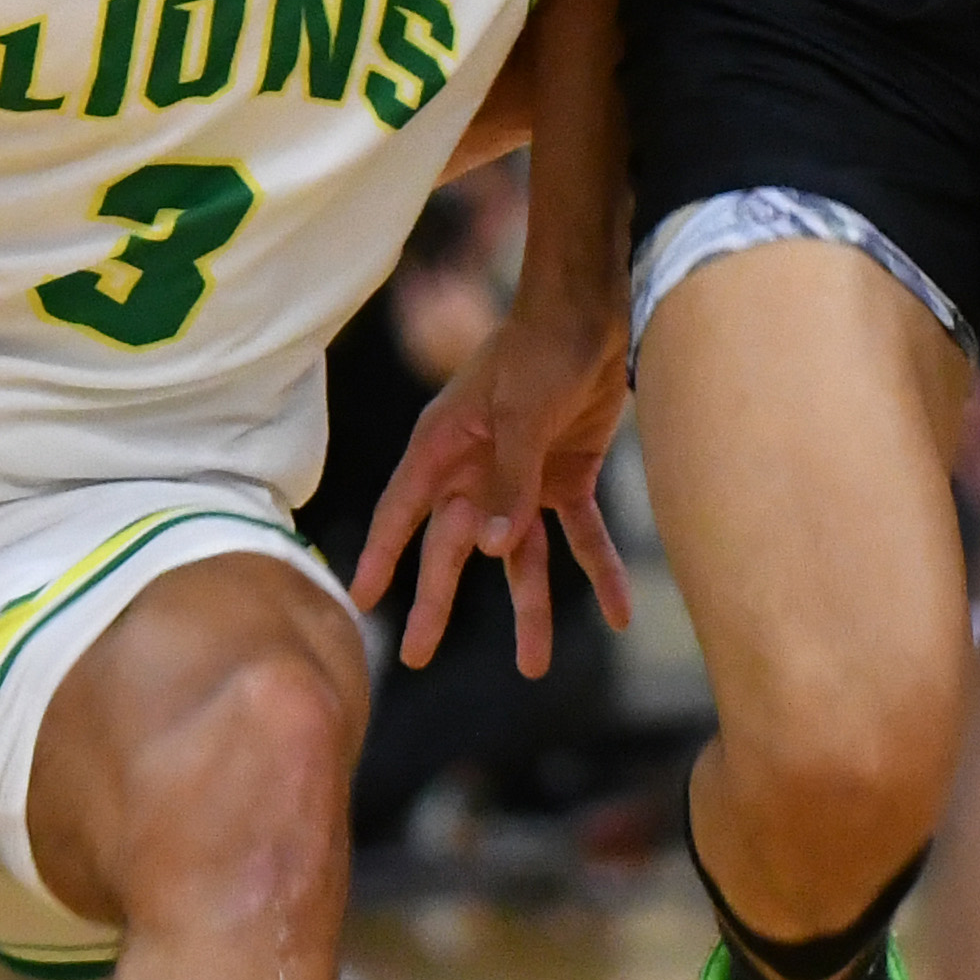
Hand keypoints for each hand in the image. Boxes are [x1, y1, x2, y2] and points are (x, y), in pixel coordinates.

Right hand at [350, 302, 636, 679]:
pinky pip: (579, 536)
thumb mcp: (520, 414)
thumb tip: (489, 551)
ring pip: (518, 556)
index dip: (380, 556)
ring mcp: (521, 478)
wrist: (592, 312)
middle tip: (415, 658)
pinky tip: (619, 612)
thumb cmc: (540, 350)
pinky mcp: (566, 478)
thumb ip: (508, 481)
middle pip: (452, 548)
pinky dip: (599, 571)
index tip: (360, 600)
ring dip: (530, 607)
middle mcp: (476, 470)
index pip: (402, 512)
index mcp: (445, 447)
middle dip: (437, 603)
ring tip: (534, 666)